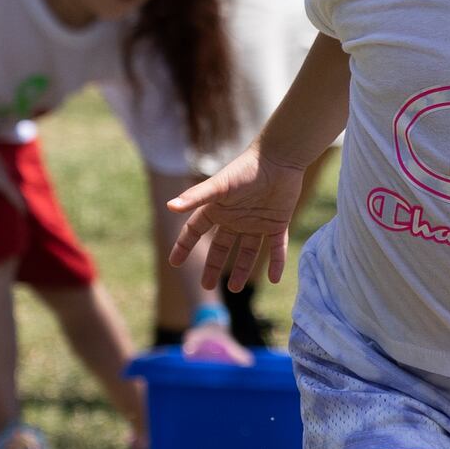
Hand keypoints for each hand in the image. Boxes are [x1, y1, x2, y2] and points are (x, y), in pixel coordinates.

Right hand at [167, 144, 308, 291]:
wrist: (279, 160)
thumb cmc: (246, 169)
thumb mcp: (220, 186)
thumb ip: (197, 197)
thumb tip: (169, 207)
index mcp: (217, 209)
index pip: (195, 231)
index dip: (184, 246)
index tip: (174, 262)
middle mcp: (235, 218)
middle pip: (221, 247)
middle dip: (214, 266)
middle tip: (207, 286)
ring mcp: (257, 222)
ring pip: (248, 251)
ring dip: (243, 270)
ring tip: (235, 288)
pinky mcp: (277, 223)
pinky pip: (276, 248)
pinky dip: (277, 263)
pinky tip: (274, 279)